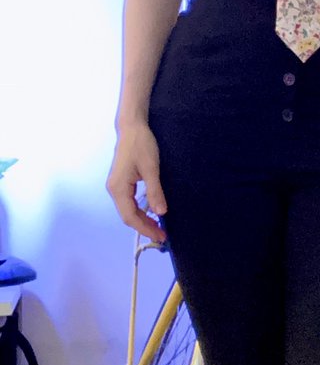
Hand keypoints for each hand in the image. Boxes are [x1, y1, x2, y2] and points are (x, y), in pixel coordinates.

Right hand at [107, 122, 167, 243]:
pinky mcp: (120, 183)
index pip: (130, 216)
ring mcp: (115, 186)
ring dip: (142, 220)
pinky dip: (139, 211)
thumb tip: (161, 213)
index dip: (145, 228)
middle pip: (128, 216)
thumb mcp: (151, 169)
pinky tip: (151, 213)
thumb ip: (155, 192)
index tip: (160, 237)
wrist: (131, 128)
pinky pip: (128, 203)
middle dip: (144, 227)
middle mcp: (113, 190)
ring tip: (158, 228)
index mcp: (118, 188)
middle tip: (162, 236)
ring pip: (128, 210)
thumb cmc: (141, 145)